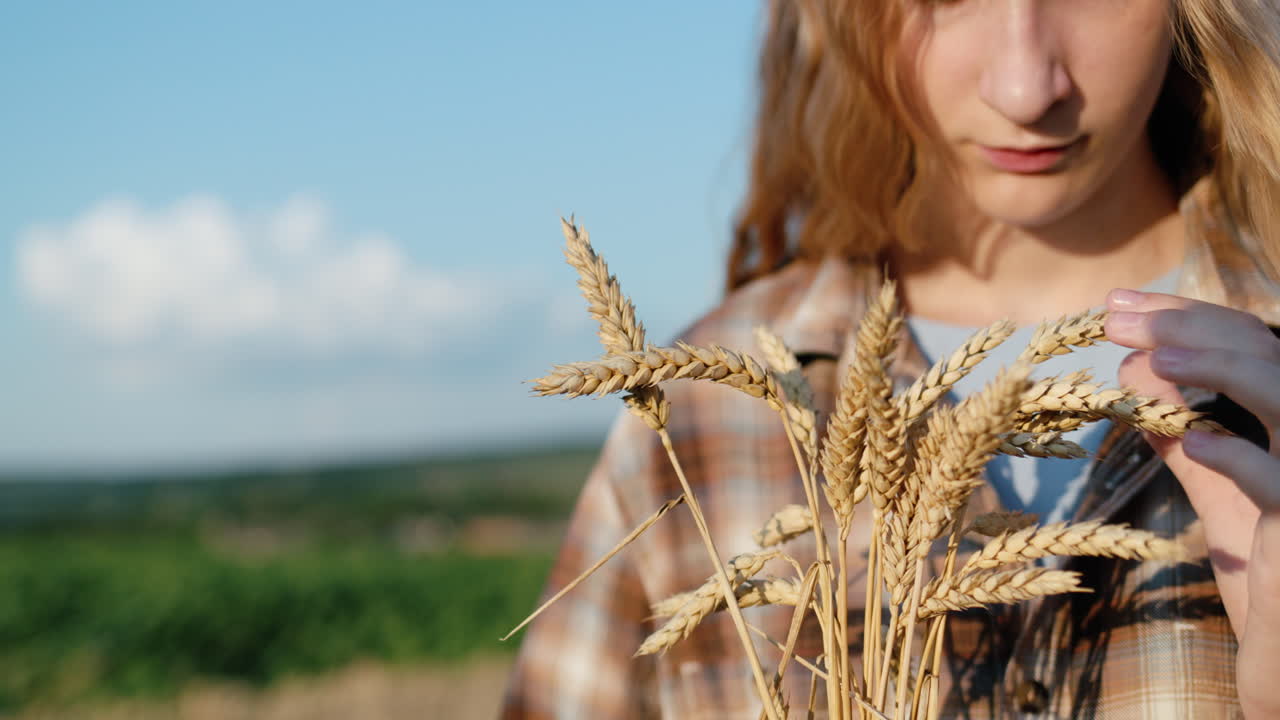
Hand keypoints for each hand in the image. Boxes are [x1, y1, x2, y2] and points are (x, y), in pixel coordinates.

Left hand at [1104, 288, 1279, 717]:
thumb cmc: (1267, 561)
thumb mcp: (1219, 485)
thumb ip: (1185, 431)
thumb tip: (1134, 375)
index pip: (1243, 339)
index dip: (1182, 316)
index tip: (1117, 304)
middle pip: (1262, 349)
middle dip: (1185, 326)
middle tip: (1112, 316)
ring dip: (1217, 368)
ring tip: (1148, 357)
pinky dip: (1240, 457)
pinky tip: (1191, 443)